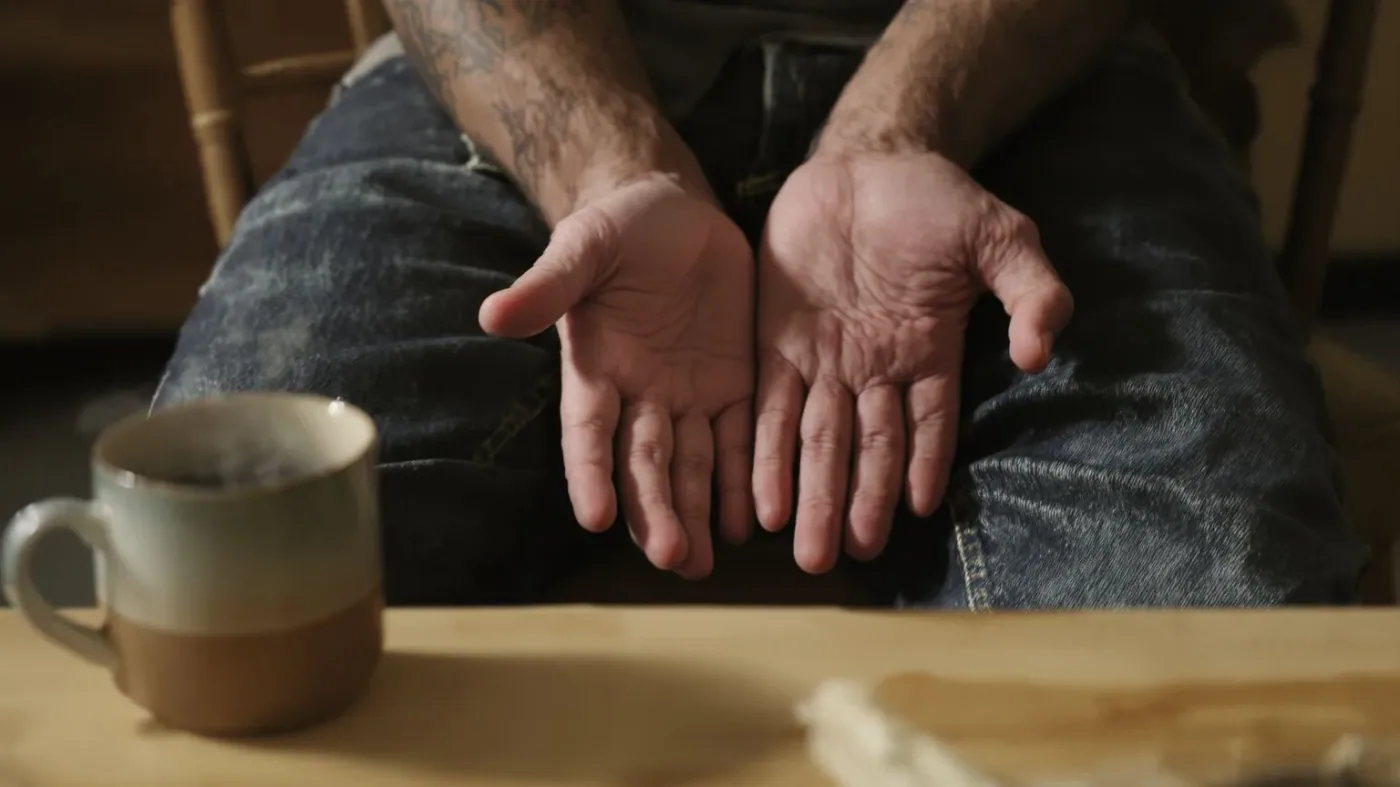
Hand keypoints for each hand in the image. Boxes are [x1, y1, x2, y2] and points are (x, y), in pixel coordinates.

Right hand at [480, 174, 753, 577]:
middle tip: (673, 558)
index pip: (588, 434)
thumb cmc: (618, 227)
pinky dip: (743, 480)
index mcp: (595, 370)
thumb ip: (549, 285)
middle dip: (656, 512)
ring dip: (698, 515)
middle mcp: (639, 397)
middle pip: (645, 465)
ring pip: (691, 468)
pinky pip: (740, 440)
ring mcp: (688, 396)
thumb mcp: (584, 246)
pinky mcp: (735, 385)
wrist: (675, 211)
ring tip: (704, 564)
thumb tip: (492, 315)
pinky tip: (753, 521)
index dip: (590, 475)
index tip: (595, 518)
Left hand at [753, 151, 1072, 572]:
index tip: (915, 514)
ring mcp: (823, 359)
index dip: (919, 467)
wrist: (865, 160)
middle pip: (865, 449)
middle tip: (839, 559)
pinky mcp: (774, 341)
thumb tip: (1041, 353)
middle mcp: (873, 369)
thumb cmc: (936, 200)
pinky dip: (766, 452)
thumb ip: (1031, 291)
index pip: (926, 425)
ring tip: (803, 550)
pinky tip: (761, 500)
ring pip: (816, 440)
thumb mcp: (1000, 237)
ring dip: (809, 494)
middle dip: (853, 503)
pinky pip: (769, 405)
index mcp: (927, 353)